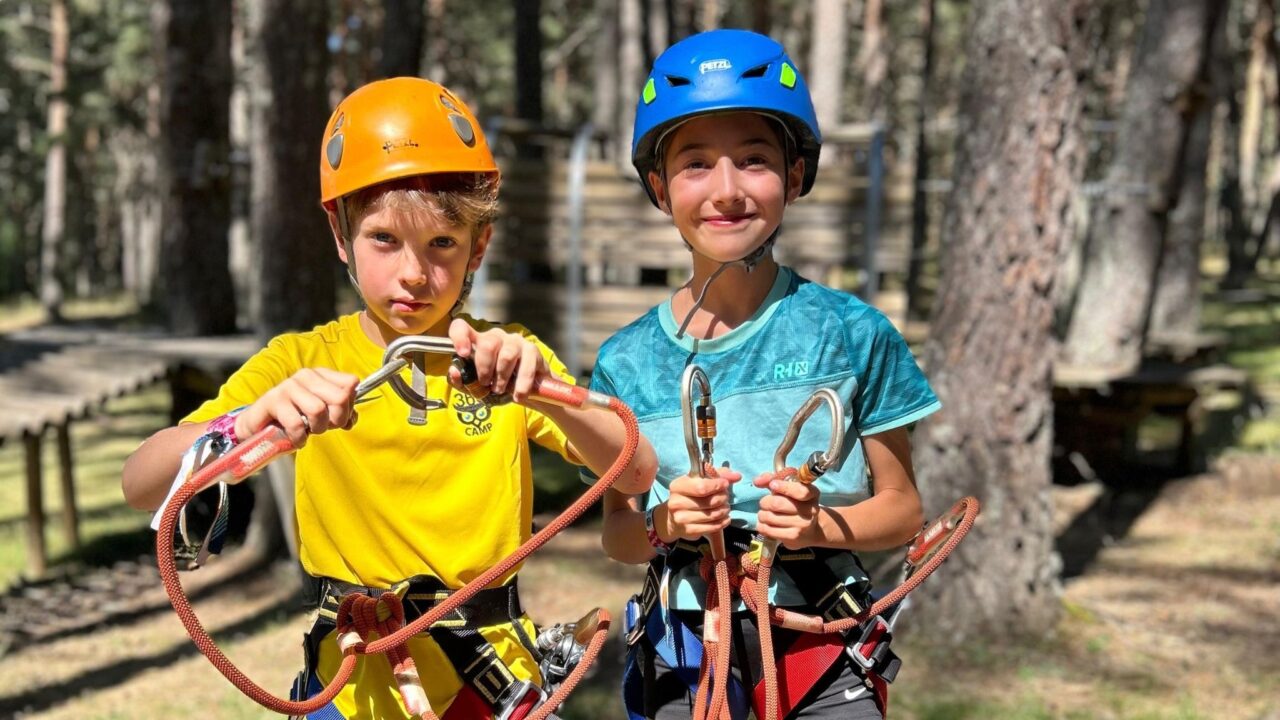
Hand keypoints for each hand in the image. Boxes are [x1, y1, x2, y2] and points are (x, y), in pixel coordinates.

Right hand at [233, 368, 359, 446]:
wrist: (260, 425)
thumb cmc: (294, 417)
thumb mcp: (322, 415)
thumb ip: (341, 413)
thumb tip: (352, 419)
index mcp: (321, 375)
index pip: (351, 384)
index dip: (349, 406)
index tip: (337, 417)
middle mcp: (306, 375)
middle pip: (340, 397)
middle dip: (336, 420)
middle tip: (323, 427)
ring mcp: (288, 386)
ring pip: (318, 410)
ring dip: (316, 429)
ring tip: (307, 430)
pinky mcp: (273, 400)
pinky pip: (296, 424)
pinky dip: (299, 438)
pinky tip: (295, 437)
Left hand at [447, 319, 549, 402]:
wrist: (527, 392)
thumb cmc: (498, 385)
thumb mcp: (475, 388)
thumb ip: (461, 381)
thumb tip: (454, 371)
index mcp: (478, 342)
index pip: (462, 327)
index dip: (459, 337)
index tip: (463, 353)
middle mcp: (496, 337)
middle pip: (487, 344)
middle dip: (485, 369)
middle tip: (486, 384)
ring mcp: (515, 341)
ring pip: (506, 356)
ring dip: (502, 378)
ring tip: (501, 389)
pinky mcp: (532, 350)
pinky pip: (526, 365)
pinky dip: (521, 384)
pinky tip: (518, 394)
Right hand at [662, 466, 741, 540]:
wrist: (675, 518)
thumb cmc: (691, 495)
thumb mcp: (701, 479)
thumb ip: (719, 474)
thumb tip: (737, 476)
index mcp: (677, 486)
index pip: (702, 487)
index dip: (717, 485)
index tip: (725, 484)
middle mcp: (676, 502)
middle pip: (711, 501)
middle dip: (723, 498)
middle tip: (725, 497)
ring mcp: (681, 518)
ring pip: (714, 515)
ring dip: (725, 510)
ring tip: (725, 507)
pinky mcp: (689, 530)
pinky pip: (713, 527)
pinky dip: (723, 522)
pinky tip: (724, 518)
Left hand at [753, 472, 821, 548]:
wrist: (811, 530)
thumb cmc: (796, 504)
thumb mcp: (790, 488)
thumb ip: (773, 479)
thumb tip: (757, 481)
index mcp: (812, 494)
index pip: (799, 491)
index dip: (784, 487)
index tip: (772, 485)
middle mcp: (810, 510)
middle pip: (778, 504)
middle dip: (765, 502)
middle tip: (764, 503)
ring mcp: (802, 525)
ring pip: (770, 517)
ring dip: (762, 514)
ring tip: (765, 514)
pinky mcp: (793, 537)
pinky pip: (768, 529)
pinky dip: (762, 526)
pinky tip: (765, 524)